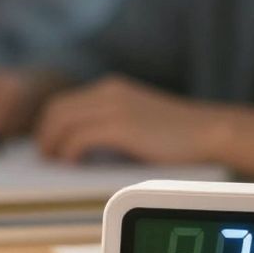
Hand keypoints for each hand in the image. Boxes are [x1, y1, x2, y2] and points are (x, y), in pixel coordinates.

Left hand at [37, 76, 225, 164]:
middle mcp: (109, 92)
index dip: (49, 126)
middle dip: (46, 135)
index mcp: (111, 88)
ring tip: (57, 164)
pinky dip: (69, 152)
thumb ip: (110, 122)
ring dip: (53, 144)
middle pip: (56, 109)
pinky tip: (73, 164)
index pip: (64, 102)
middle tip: (47, 158)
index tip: (48, 146)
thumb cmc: (176, 134)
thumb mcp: (137, 119)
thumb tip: (78, 144)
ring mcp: (114, 107)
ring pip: (61, 121)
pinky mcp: (121, 126)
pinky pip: (78, 137)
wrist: (208, 131)